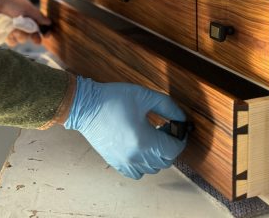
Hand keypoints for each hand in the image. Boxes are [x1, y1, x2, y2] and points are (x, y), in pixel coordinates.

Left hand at [0, 0, 49, 45]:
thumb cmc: (13, 3)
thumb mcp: (27, 8)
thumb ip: (38, 16)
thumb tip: (49, 22)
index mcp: (31, 18)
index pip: (40, 28)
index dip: (44, 32)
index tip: (46, 36)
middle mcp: (24, 25)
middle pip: (32, 36)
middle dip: (34, 37)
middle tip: (34, 38)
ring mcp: (15, 30)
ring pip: (22, 40)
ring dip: (21, 36)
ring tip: (15, 30)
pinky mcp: (6, 34)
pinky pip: (12, 42)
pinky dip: (11, 39)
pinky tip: (9, 33)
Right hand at [64, 76, 186, 178]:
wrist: (85, 106)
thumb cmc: (113, 98)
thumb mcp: (145, 96)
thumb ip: (168, 107)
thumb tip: (182, 119)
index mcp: (144, 140)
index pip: (174, 149)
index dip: (181, 139)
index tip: (179, 128)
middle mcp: (135, 156)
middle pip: (166, 161)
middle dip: (170, 146)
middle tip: (165, 129)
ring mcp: (125, 162)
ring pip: (153, 169)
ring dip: (158, 155)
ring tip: (152, 137)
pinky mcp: (116, 163)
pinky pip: (137, 173)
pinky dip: (144, 165)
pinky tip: (140, 149)